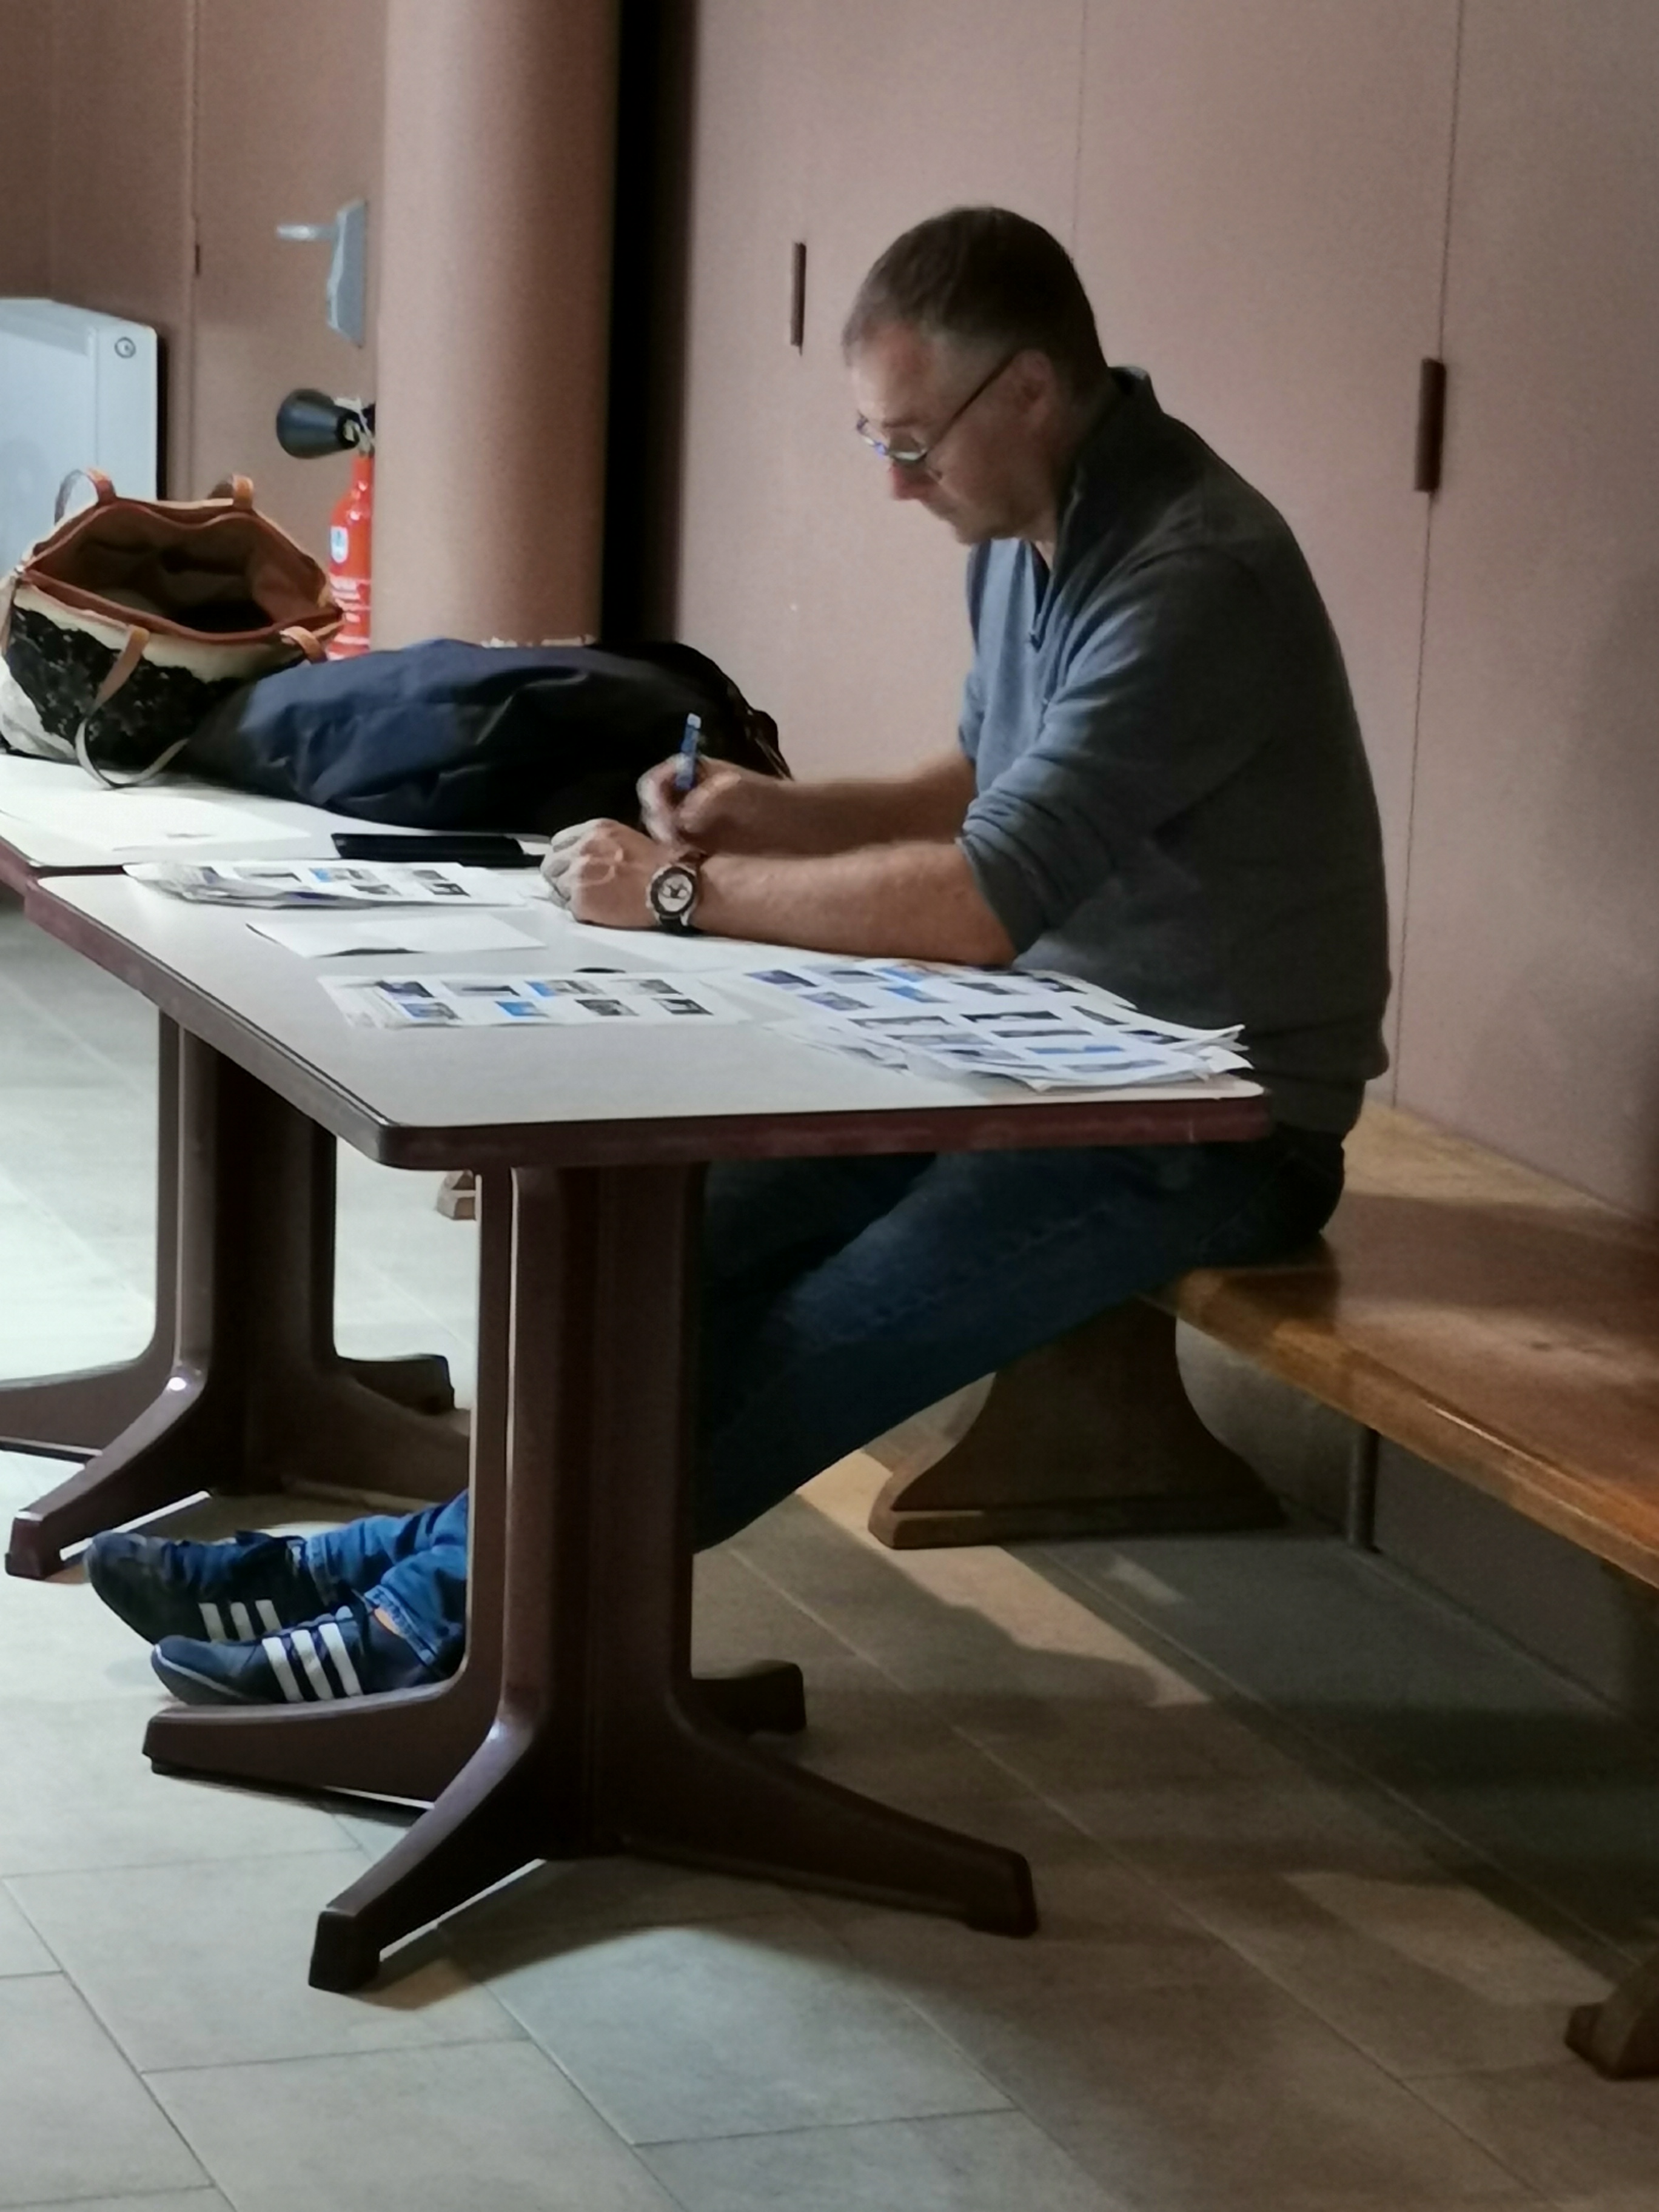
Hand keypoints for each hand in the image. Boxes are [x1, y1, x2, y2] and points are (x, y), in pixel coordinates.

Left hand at [540, 818, 661, 927]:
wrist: (672, 888)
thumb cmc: (662, 866)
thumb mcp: (629, 839)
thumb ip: (602, 844)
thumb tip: (590, 856)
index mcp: (594, 831)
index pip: (559, 842)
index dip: (565, 857)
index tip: (572, 866)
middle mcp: (582, 849)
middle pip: (551, 864)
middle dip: (561, 875)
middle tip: (577, 887)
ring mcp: (578, 876)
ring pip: (556, 888)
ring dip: (568, 895)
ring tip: (589, 901)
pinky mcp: (581, 902)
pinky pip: (568, 908)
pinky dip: (579, 912)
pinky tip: (596, 913)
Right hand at [637, 754, 785, 850]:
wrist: (795, 827)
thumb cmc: (769, 800)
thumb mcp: (739, 792)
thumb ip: (707, 800)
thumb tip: (681, 819)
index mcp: (690, 771)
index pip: (654, 783)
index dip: (655, 802)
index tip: (668, 822)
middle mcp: (684, 794)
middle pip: (654, 810)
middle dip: (660, 827)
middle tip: (676, 845)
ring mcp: (690, 820)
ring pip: (663, 833)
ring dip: (669, 845)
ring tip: (688, 855)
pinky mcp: (699, 844)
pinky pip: (678, 851)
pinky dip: (680, 858)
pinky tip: (694, 863)